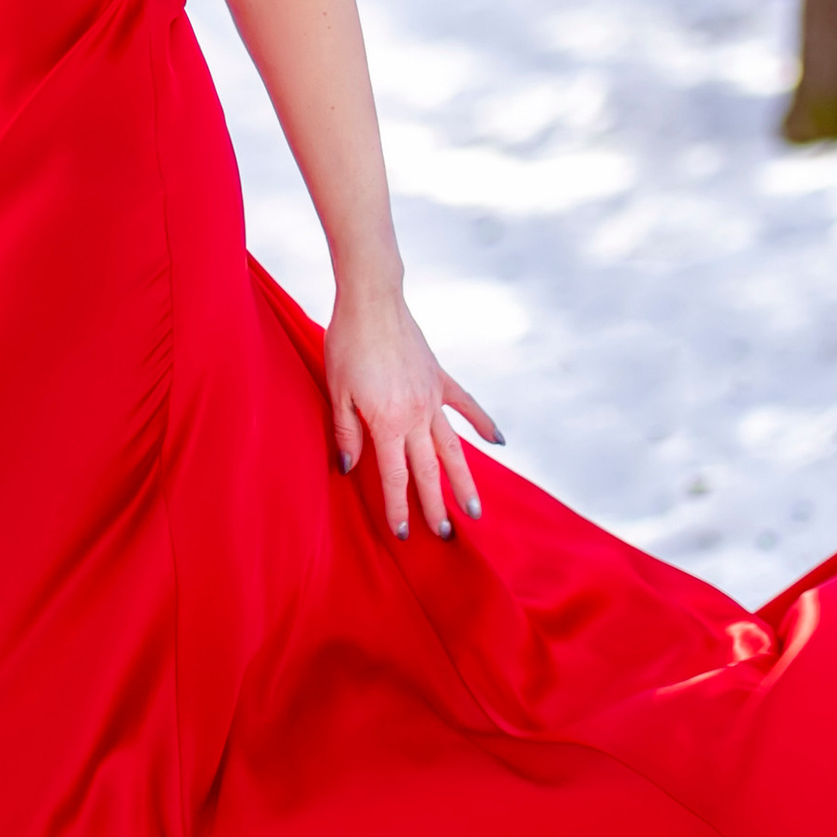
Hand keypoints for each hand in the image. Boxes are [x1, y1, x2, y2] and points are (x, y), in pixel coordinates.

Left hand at [325, 280, 501, 539]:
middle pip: (430, 470)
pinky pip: (467, 406)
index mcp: (388, 422)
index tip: (406, 533)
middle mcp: (416, 415)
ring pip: (453, 448)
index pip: (395, 476)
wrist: (373, 301)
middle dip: (438, 505)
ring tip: (476, 509)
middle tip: (448, 535)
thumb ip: (346, 433)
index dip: (399, 507)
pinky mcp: (441, 378)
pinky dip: (483, 424)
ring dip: (465, 480)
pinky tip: (498, 442)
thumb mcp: (337, 392)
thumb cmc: (347, 344)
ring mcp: (433, 397)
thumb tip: (349, 468)